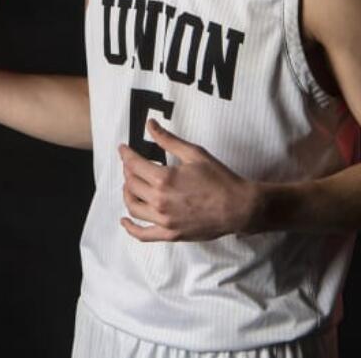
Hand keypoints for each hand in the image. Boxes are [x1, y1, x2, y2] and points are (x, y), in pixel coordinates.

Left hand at [118, 119, 260, 241]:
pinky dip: (131, 228)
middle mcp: (159, 200)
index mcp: (164, 178)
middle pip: (131, 184)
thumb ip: (168, 139)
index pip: (134, 164)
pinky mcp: (170, 233)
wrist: (238, 207)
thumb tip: (150, 125)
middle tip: (130, 164)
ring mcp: (164, 219)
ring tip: (130, 185)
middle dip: (127, 171)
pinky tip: (125, 221)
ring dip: (127, 194)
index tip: (123, 149)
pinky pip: (143, 234)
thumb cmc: (219, 179)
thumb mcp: (194, 153)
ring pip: (133, 207)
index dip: (126, 155)